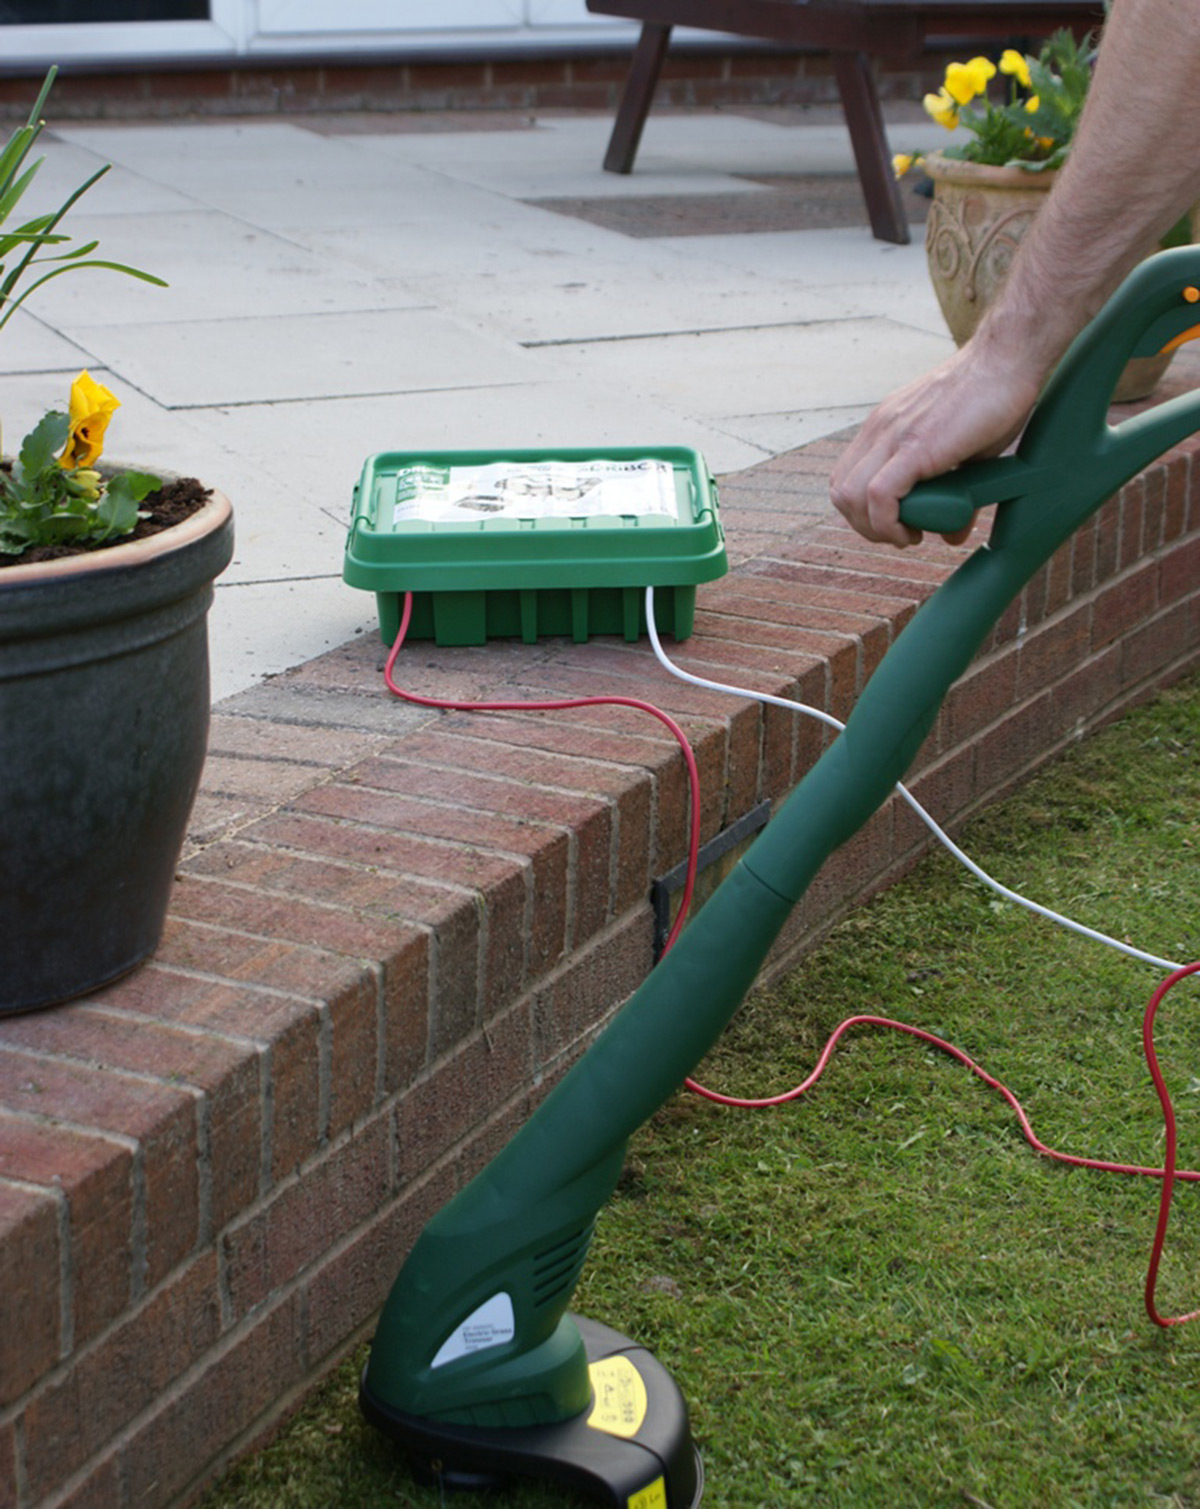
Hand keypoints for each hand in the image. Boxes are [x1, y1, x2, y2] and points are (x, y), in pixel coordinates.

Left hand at [830, 343, 1040, 546]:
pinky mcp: (915, 445)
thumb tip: (952, 533)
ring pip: (850, 497)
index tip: (895, 523)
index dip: (862, 511)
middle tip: (901, 534)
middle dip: (865, 525)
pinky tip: (911, 531)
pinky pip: (879, 495)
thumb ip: (953, 492)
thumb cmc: (994, 397)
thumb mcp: (965, 451)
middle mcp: (881, 428)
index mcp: (885, 426)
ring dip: (875, 528)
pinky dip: (888, 524)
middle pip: (840, 491)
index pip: (847, 477)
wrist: (1009, 357)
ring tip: (908, 534)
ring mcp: (893, 434)